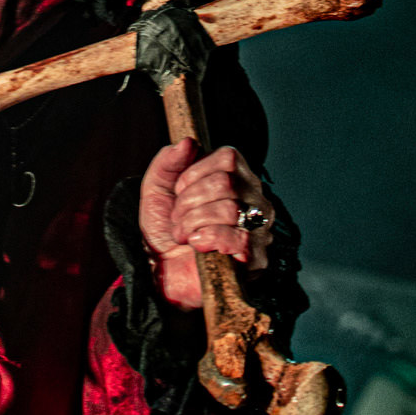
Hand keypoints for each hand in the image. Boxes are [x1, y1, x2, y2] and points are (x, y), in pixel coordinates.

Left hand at [138, 139, 274, 311]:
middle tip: (178, 220)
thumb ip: (168, 161)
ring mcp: (259, 229)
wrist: (160, 272)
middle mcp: (254, 200)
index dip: (194, 174)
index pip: (228, 157)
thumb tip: (188, 142)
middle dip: (188, 203)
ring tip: (185, 236)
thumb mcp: (156, 189)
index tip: (178, 192)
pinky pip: (239, 239)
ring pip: (229, 209)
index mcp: (235, 178)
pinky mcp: (257, 259)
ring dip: (193, 223)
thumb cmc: (163, 230)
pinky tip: (199, 247)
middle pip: (225, 183)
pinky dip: (209, 240)